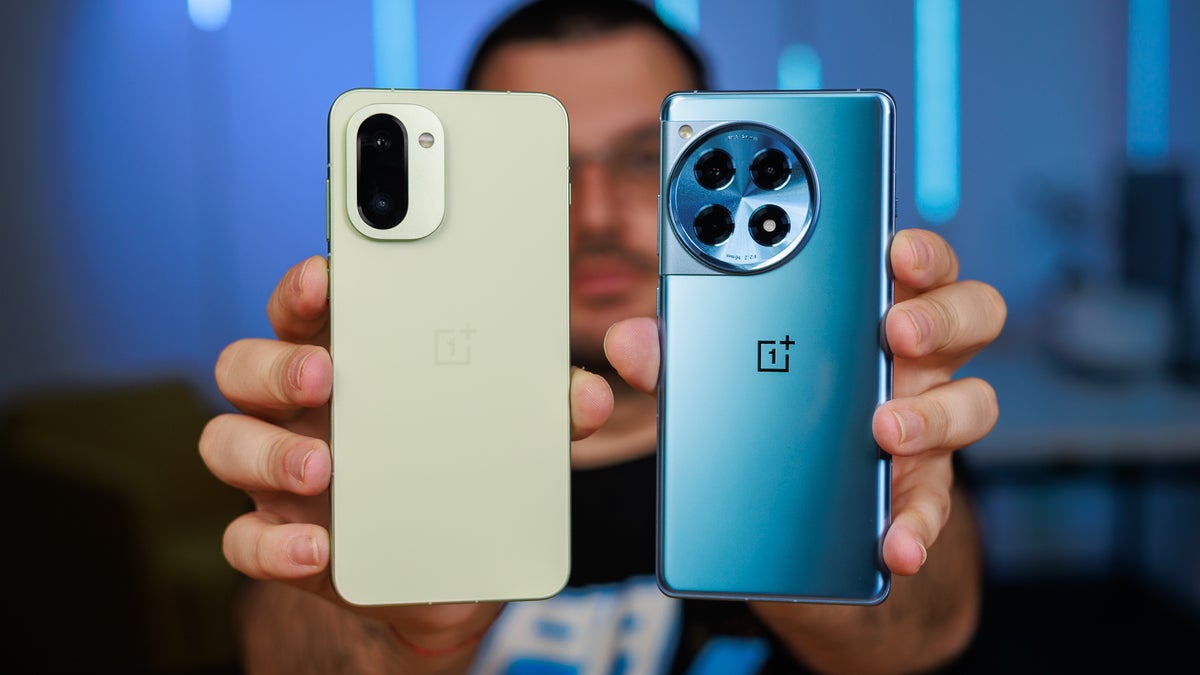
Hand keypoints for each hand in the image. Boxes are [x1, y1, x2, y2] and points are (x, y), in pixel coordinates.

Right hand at [199, 256, 613, 654]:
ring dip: (266, 451)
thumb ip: (551, 408)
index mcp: (355, 361)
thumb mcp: (520, 435)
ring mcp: (282, 472)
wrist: (458, 569)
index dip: (307, 285)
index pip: (313, 307)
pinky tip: (319, 548)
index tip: (326, 273)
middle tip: (324, 373)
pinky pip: (247, 538)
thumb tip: (591, 394)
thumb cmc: (474, 470)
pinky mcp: (283, 538)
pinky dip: (275, 544)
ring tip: (322, 469)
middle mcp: (302, 409)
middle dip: (278, 362)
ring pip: (228, 442)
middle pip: (249, 363)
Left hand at [604, 228, 1005, 575]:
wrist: (794, 513)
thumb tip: (628, 342)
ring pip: (974, 402)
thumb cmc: (768, 411)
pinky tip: (895, 544)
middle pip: (971, 314)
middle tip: (894, 329)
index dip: (916, 248)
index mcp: (870, 310)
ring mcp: (926, 422)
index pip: (915, 261)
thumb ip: (680, 358)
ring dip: (936, 413)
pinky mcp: (918, 490)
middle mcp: (914, 359)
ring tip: (885, 430)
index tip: (892, 249)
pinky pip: (936, 505)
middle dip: (938, 315)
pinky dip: (918, 524)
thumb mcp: (721, 380)